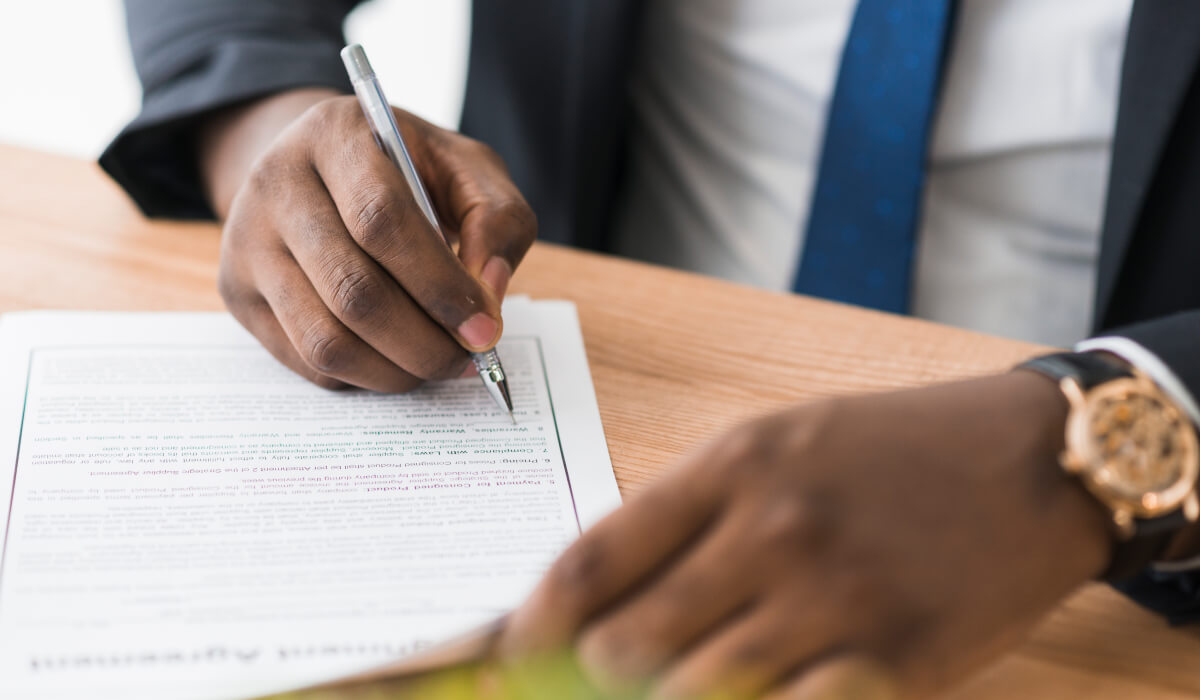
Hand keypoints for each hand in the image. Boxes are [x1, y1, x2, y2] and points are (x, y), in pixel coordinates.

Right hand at [200, 89, 535, 390]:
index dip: (439, 284)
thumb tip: (489, 293)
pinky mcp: (238, 292)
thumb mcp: (467, 168)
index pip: (380, 219)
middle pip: (352, 290)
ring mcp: (248, 241)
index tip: (484, 326)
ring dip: (396, 370)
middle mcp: (276, 183)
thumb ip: (498, 219)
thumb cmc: (408, 170)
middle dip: (424, 342)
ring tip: (437, 363)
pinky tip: (395, 357)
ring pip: (325, 338)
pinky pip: (306, 360)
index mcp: (336, 135)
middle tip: (468, 357)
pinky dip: (364, 375)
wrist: (321, 165)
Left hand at [498, 371, 1113, 698]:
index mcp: (735, 467)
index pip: (594, 556)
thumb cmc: (892, 450)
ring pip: (691, 695)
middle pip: (625, 642)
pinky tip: (756, 698)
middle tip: (600, 681)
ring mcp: (836, 603)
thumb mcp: (780, 446)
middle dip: (593, 677)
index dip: (532, 621)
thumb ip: (689, 514)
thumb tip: (595, 595)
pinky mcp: (896, 664)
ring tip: (686, 684)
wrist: (1034, 462)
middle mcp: (774, 532)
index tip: (505, 655)